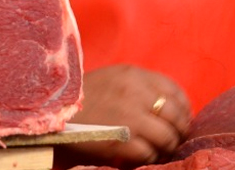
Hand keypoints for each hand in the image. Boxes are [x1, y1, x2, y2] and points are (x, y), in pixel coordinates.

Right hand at [58, 65, 191, 167]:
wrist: (51, 114)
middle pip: (176, 116)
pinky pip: (148, 154)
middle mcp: (135, 93)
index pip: (175, 91)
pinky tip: (140, 157)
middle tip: (172, 140)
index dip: (183, 109)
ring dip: (166, 148)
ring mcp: (129, 117)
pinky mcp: (120, 142)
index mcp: (134, 75)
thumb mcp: (112, 79)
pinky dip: (148, 158)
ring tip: (157, 151)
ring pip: (167, 137)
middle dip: (178, 132)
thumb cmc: (82, 99)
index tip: (179, 120)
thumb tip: (169, 108)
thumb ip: (139, 87)